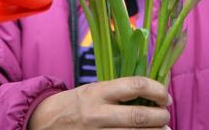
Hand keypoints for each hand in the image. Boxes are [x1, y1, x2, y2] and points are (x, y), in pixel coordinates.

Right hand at [28, 76, 171, 129]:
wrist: (43, 122)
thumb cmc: (74, 104)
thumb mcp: (93, 89)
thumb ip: (119, 91)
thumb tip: (152, 91)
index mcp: (98, 92)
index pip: (135, 85)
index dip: (157, 90)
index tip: (165, 96)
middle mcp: (97, 113)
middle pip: (138, 116)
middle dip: (160, 117)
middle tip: (166, 116)